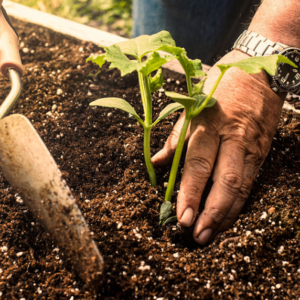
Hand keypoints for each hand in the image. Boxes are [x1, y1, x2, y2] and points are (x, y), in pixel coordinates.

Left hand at [152, 50, 284, 244]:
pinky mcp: (262, 153)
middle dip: (211, 212)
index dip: (190, 193)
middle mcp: (231, 139)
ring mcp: (249, 147)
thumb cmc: (220, 90)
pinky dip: (238, 204)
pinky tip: (226, 218)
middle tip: (197, 235)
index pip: (198, 165)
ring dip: (225, 215)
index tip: (182, 217)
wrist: (261, 75)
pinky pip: (250, 183)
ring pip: (240, 188)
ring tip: (210, 234)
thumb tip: (155, 164)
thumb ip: (175, 139)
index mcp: (208, 125)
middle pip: (224, 182)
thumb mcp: (192, 108)